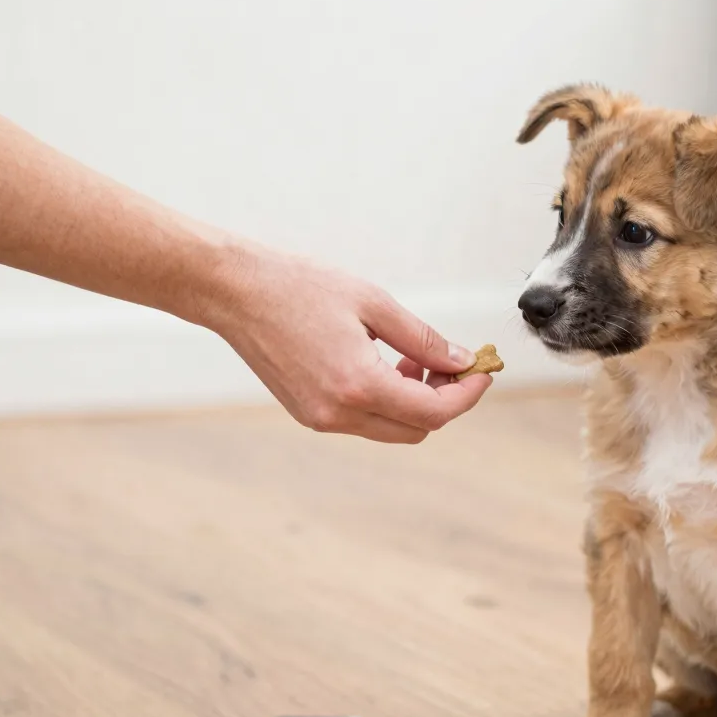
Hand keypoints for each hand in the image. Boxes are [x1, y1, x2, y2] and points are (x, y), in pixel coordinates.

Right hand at [212, 246, 491, 442]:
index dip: (466, 394)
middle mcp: (338, 413)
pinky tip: (384, 365)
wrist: (234, 292)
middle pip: (416, 429)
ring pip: (391, 429)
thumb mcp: (373, 303)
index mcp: (358, 385)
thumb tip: (460, 359)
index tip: (482, 370)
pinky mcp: (308, 414)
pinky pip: (363, 421)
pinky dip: (386, 401)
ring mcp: (320, 419)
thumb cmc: (299, 287)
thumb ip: (421, 338)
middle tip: (451, 363)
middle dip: (444, 400)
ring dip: (415, 402)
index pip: (433, 412)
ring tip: (414, 359)